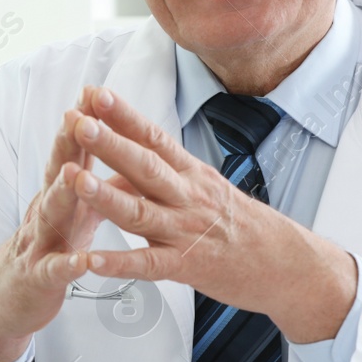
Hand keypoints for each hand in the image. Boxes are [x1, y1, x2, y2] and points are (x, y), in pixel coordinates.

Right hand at [0, 89, 123, 361]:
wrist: (5, 297)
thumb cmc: (48, 248)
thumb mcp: (71, 209)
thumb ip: (95, 180)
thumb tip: (122, 148)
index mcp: (61, 193)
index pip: (73, 151)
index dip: (85, 122)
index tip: (96, 91)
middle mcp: (46, 210)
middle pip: (57, 171)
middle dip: (69, 144)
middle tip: (78, 115)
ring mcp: (40, 243)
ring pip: (52, 214)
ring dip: (63, 193)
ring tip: (75, 174)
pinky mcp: (40, 278)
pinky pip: (56, 271)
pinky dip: (70, 265)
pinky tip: (84, 262)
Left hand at [67, 86, 356, 343]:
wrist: (289, 264)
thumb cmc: (241, 225)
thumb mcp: (203, 190)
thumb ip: (158, 179)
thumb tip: (115, 169)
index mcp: (191, 173)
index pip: (153, 137)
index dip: (122, 115)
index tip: (94, 93)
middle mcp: (187, 197)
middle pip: (144, 166)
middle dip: (108, 142)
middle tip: (76, 121)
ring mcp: (186, 232)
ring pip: (140, 212)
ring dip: (104, 195)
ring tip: (73, 179)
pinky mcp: (187, 267)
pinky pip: (148, 265)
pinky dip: (118, 264)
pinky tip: (91, 261)